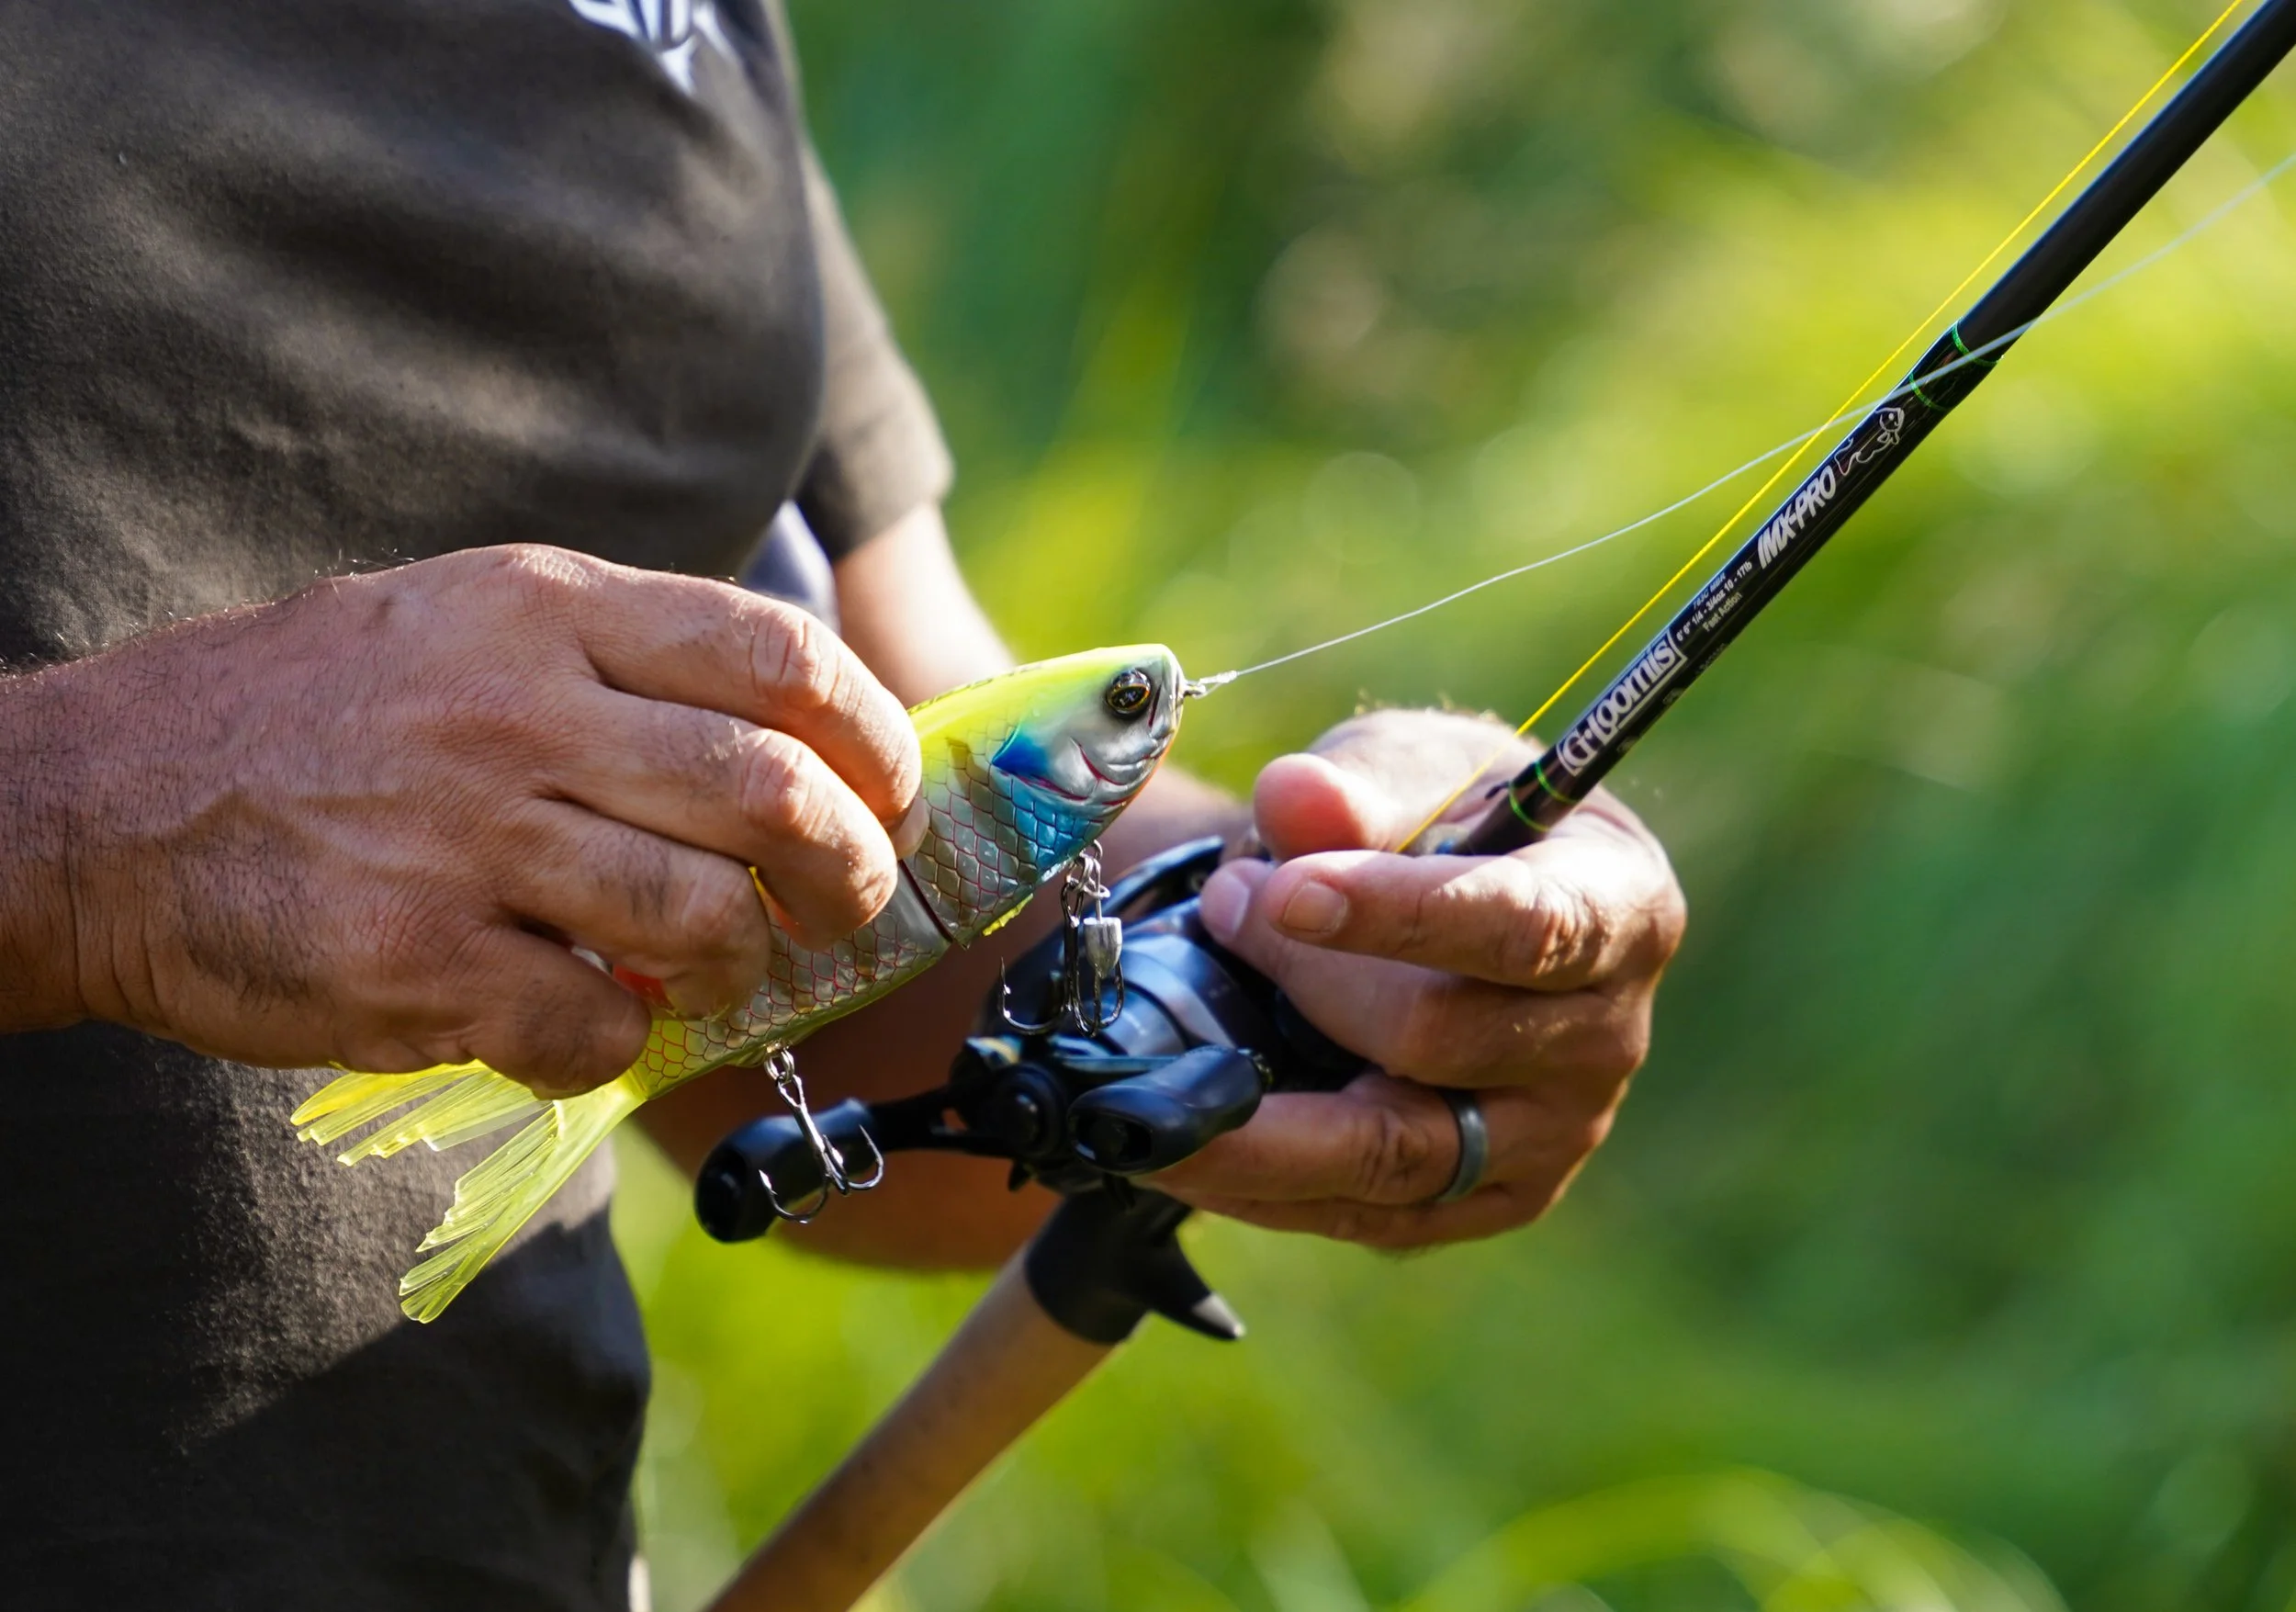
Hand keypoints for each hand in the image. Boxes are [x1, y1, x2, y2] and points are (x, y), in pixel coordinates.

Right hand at [34, 546, 920, 1094]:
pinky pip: (591, 1026)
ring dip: (739, 967)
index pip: (780, 657)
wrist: (94, 805)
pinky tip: (588, 1021)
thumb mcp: (457, 623)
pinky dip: (617, 1042)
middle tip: (845, 908)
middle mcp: (516, 712)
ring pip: (702, 918)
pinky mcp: (416, 964)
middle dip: (848, 873)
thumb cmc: (303, 714)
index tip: (891, 793)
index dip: (874, 738)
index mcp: (544, 613)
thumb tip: (790, 736)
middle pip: (772, 796)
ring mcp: (467, 840)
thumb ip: (612, 662)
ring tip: (713, 970)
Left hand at [1154, 709, 1684, 1246]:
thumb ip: (1357, 785)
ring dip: (1256, 1123)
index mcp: (1620, 910)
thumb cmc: (1447, 815)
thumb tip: (1292, 798)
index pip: (1523, 925)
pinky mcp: (1488, 1199)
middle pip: (1438, 1039)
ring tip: (1145, 1094)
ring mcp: (1552, 1136)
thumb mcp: (1411, 766)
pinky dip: (1263, 1185)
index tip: (1284, 893)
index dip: (1398, 915)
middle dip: (1301, 979)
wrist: (1455, 895)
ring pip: (1394, 1153)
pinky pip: (1367, 1214)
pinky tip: (1180, 1149)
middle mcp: (1605, 1038)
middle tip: (1219, 904)